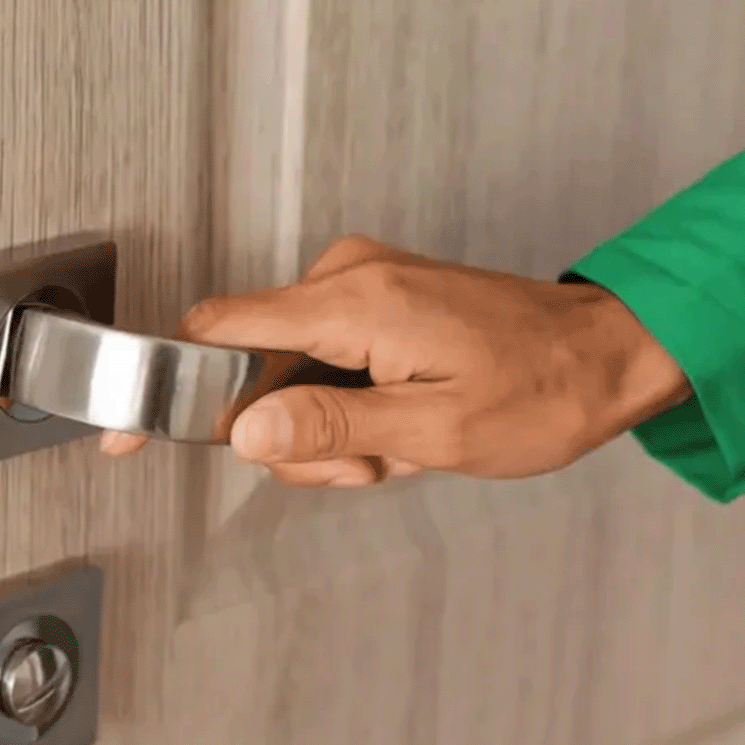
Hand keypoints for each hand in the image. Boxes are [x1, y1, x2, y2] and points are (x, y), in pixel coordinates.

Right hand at [101, 236, 689, 487]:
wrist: (612, 356)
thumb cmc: (545, 391)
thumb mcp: (433, 433)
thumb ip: (329, 429)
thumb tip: (247, 430)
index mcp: (355, 303)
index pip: (218, 330)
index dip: (168, 385)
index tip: (132, 428)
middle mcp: (350, 279)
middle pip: (253, 369)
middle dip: (293, 437)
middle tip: (368, 466)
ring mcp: (363, 286)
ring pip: (288, 377)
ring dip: (329, 432)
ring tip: (400, 448)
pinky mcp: (378, 301)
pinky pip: (323, 363)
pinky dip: (349, 409)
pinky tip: (400, 428)